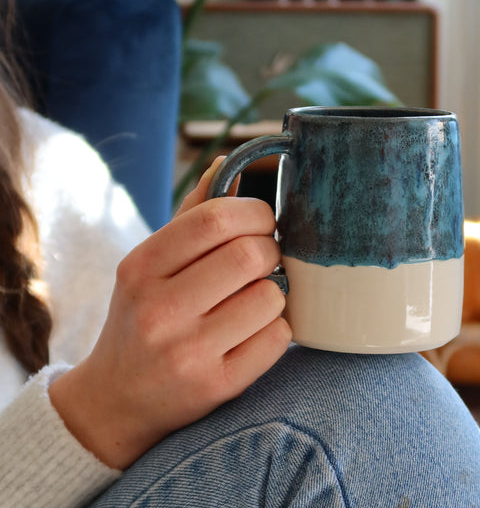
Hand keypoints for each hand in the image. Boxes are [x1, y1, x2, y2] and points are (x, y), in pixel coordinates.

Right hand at [49, 159, 290, 469]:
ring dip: (276, 290)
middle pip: (250, 255)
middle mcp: (160, 311)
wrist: (115, 401)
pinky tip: (255, 330)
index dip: (255, 212)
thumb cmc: (141, 318)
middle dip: (271, 248)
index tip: (263, 220)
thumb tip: (227, 164)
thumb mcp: (149, 265)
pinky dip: (277, 327)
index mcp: (141, 268)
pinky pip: (278, 339)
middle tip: (265, 256)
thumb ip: (190, 215)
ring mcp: (188, 353)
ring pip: (272, 297)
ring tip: (256, 295)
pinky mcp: (217, 387)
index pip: (215, 220)